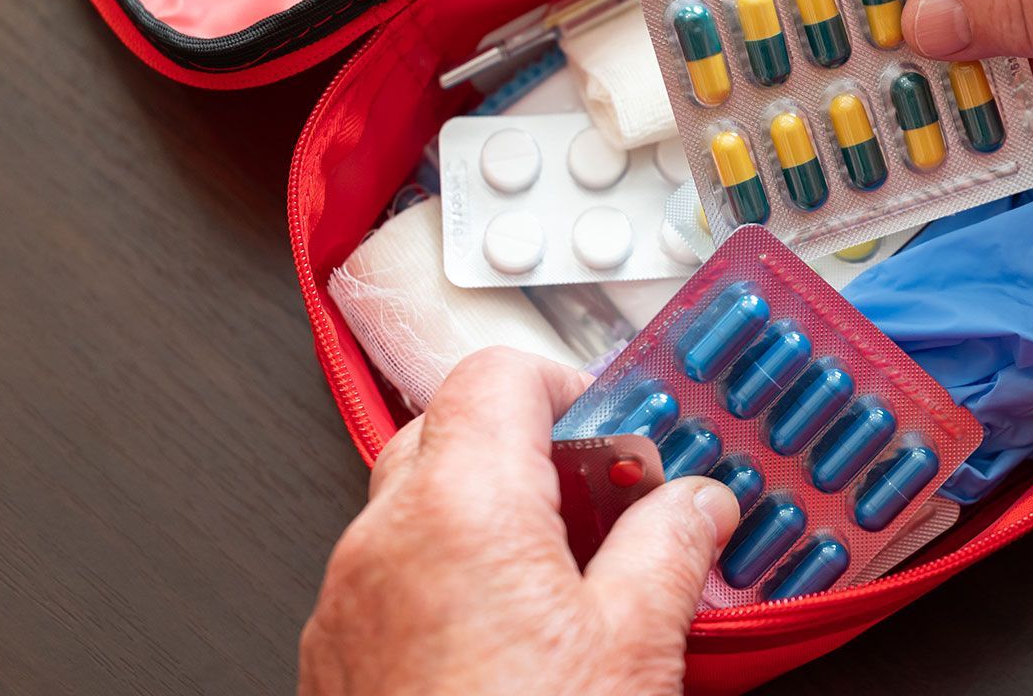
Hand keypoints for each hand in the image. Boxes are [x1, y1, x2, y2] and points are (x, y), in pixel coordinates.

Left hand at [299, 348, 739, 695]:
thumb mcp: (637, 646)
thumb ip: (670, 547)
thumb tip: (696, 505)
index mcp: (461, 508)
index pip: (498, 374)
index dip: (567, 386)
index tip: (620, 434)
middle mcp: (384, 539)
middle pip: (449, 428)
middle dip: (529, 450)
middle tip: (604, 501)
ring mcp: (348, 601)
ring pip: (413, 505)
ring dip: (487, 515)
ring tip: (567, 580)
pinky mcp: (337, 657)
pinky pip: (389, 576)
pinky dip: (446, 575)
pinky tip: (510, 640)